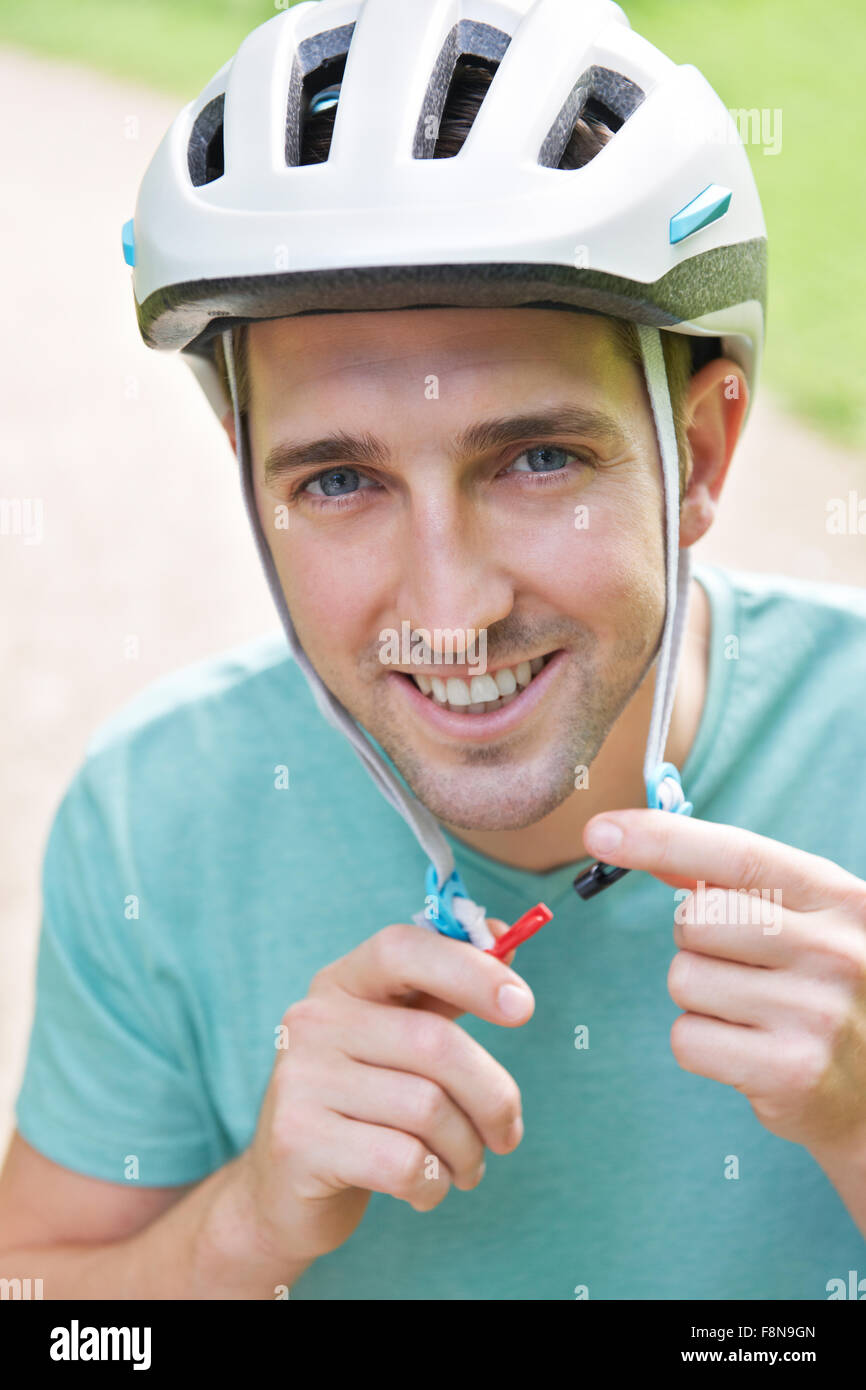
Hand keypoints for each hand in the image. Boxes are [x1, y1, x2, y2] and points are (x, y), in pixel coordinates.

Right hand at [238, 919, 532, 1266]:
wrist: (283, 1190)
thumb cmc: (363, 1105)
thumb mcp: (398, 1039)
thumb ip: (447, 990)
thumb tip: (504, 936)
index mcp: (342, 983)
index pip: (404, 950)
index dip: (470, 970)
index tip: (523, 1006)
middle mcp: (312, 1020)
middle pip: (434, 1043)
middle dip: (493, 1097)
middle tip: (508, 1135)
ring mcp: (300, 1079)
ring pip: (427, 1109)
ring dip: (467, 1152)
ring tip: (465, 1168)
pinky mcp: (298, 1141)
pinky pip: (404, 1162)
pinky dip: (434, 1184)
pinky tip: (426, 1189)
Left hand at [584, 810, 865, 1159]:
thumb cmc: (824, 989)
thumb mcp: (805, 921)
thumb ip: (732, 882)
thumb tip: (642, 840)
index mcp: (841, 898)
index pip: (737, 856)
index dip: (662, 838)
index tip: (599, 832)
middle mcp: (837, 950)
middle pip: (695, 921)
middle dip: (693, 940)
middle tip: (740, 965)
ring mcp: (818, 1014)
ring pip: (684, 979)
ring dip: (699, 996)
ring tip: (752, 1011)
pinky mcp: (791, 1072)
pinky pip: (687, 1038)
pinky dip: (701, 1044)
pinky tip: (748, 1050)